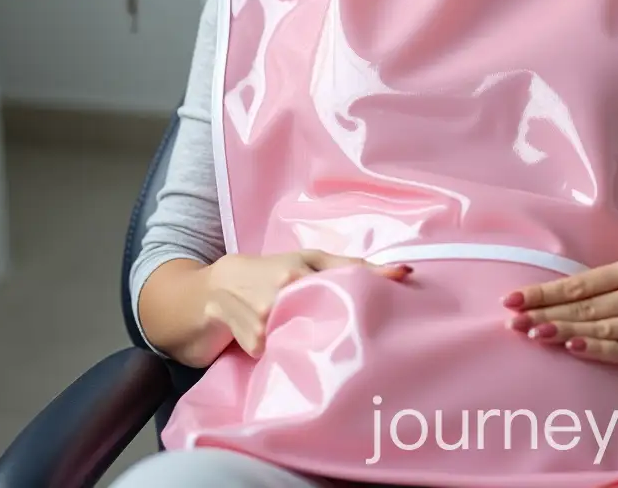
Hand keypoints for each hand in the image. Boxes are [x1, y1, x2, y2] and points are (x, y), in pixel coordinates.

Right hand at [202, 250, 410, 357]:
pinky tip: (284, 349)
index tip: (406, 278)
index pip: (346, 272)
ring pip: (304, 336)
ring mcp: (267, 316)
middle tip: (366, 333)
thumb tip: (402, 271)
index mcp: (301, 268)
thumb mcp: (305, 261)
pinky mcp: (254, 342)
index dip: (376, 276)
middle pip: (328, 311)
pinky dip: (285, 355)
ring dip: (313, 343)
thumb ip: (348, 266)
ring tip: (314, 341)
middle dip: (346, 322)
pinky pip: (281, 355)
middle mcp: (284, 288)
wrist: (211, 289)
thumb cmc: (268, 271)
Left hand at [502, 254, 617, 380]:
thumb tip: (547, 300)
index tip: (513, 299)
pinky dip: (596, 349)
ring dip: (563, 331)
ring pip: (601, 328)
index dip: (545, 292)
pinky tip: (573, 347)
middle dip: (546, 314)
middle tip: (514, 321)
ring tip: (533, 333)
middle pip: (586, 306)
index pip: (580, 282)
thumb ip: (601, 290)